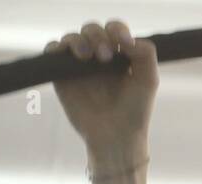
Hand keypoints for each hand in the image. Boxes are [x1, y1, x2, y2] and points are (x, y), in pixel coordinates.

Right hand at [44, 20, 157, 168]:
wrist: (115, 136)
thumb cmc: (135, 110)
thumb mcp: (148, 80)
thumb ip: (145, 54)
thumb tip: (127, 38)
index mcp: (120, 55)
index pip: (115, 30)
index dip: (117, 30)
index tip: (123, 43)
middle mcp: (99, 57)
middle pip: (92, 30)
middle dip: (98, 36)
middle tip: (105, 55)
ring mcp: (79, 65)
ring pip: (72, 38)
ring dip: (78, 40)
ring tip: (87, 56)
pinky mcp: (62, 74)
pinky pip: (52, 51)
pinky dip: (56, 47)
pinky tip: (64, 53)